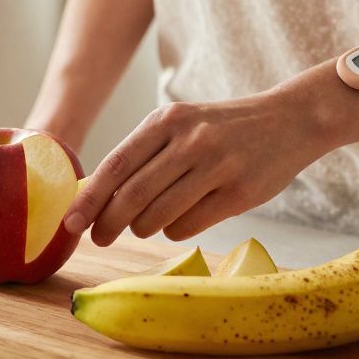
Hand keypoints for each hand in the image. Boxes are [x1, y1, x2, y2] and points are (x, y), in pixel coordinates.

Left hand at [63, 90, 330, 244]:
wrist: (289, 120)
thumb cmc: (223, 128)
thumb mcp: (182, 124)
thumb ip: (144, 154)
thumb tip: (96, 198)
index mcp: (167, 120)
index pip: (115, 166)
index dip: (88, 200)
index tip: (69, 224)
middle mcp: (190, 140)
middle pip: (132, 196)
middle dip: (108, 224)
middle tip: (98, 239)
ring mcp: (217, 166)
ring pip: (158, 216)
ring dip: (144, 228)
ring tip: (147, 223)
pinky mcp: (240, 193)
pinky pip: (188, 225)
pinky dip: (175, 229)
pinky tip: (182, 219)